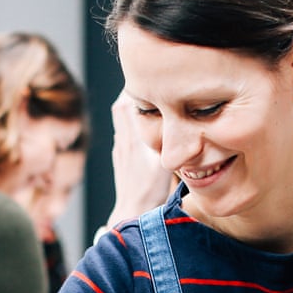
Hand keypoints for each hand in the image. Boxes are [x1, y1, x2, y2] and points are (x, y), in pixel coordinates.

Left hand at [107, 91, 175, 226]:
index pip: (126, 102)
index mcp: (132, 138)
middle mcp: (123, 141)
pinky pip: (123, 133)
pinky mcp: (120, 159)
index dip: (136, 88)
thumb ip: (164, 139)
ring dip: (131, 108)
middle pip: (120, 106)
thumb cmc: (149, 192)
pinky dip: (131, 124)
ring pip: (120, 119)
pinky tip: (143, 128)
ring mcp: (120, 150)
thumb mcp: (161, 162)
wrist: (132, 214)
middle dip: (132, 93)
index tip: (149, 79)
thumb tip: (172, 119)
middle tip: (149, 86)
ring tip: (149, 103)